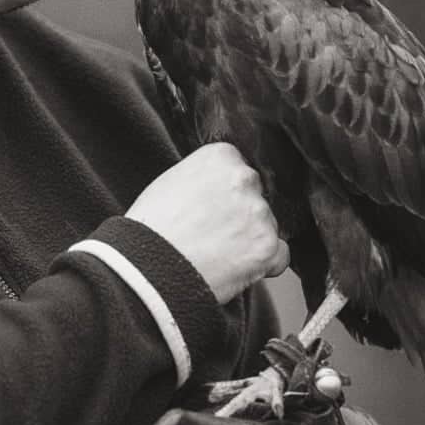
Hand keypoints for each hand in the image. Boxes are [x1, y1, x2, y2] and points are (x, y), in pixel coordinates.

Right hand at [126, 143, 288, 303]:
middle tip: (214, 235)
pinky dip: (264, 265)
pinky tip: (234, 268)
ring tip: (217, 254)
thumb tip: (219, 190)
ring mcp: (258, 212)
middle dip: (243, 216)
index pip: (240, 172)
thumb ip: (204, 178)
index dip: (228, 196)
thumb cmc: (150, 230)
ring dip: (251, 241)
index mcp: (221, 156)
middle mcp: (244, 177)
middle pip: (258, 198)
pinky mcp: (266, 246)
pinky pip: (279, 256)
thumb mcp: (171, 182)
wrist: (145, 268)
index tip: (214, 210)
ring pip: (268, 227)